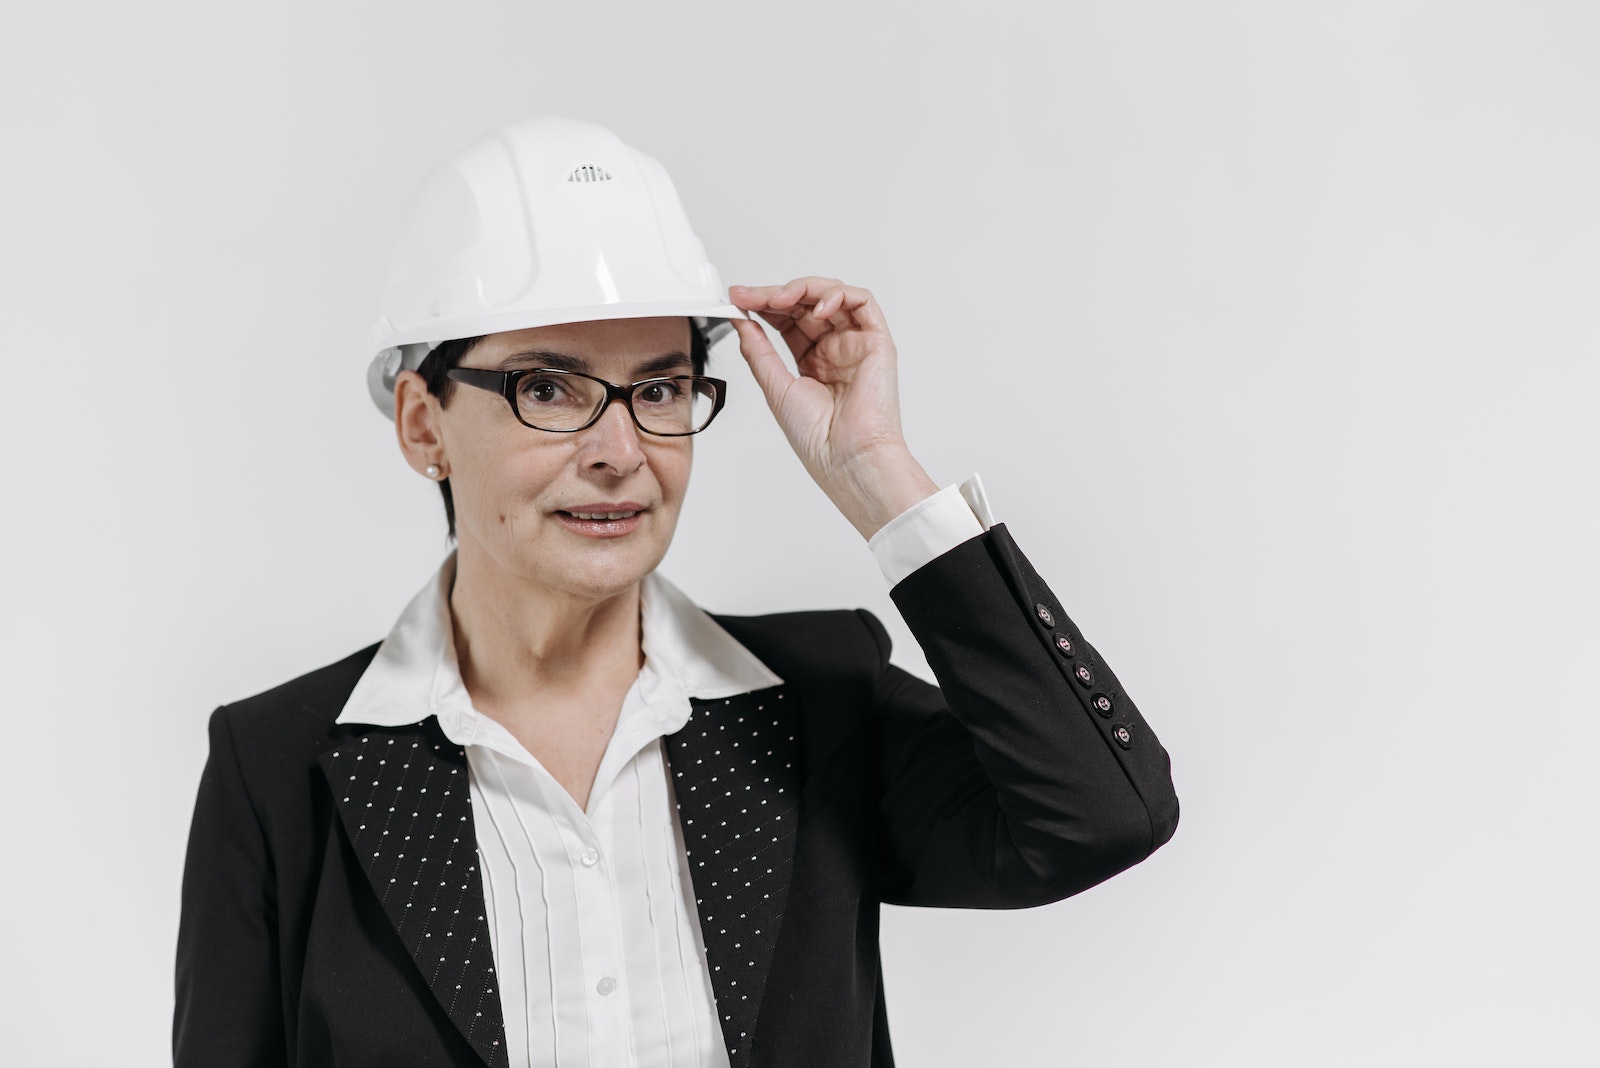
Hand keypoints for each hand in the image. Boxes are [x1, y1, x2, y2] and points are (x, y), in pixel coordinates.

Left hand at [729, 277, 937, 539]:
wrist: (847, 459)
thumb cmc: (818, 438)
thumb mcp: (775, 387)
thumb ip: (758, 350)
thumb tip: (740, 319)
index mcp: (812, 362)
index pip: (787, 320)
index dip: (762, 305)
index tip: (737, 298)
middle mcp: (835, 350)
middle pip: (806, 304)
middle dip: (775, 294)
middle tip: (749, 294)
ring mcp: (856, 344)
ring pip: (832, 295)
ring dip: (804, 289)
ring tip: (780, 298)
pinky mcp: (877, 342)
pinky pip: (862, 303)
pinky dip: (839, 295)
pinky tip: (817, 306)